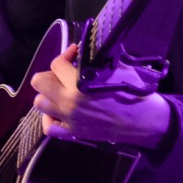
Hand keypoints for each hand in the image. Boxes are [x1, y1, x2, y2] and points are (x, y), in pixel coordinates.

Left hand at [30, 44, 171, 148]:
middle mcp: (69, 102)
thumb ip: (94, 58)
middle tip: (64, 73)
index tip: (75, 53)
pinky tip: (60, 111)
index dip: (66, 54)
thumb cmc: (132, 91)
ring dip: (48, 94)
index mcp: (79, 83)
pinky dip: (50, 118)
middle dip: (51, 73)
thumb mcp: (115, 67)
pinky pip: (49, 127)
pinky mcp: (73, 132)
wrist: (143, 120)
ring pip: (40, 103)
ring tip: (62, 91)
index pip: (56, 64)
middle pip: (39, 82)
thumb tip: (81, 50)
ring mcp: (69, 119)